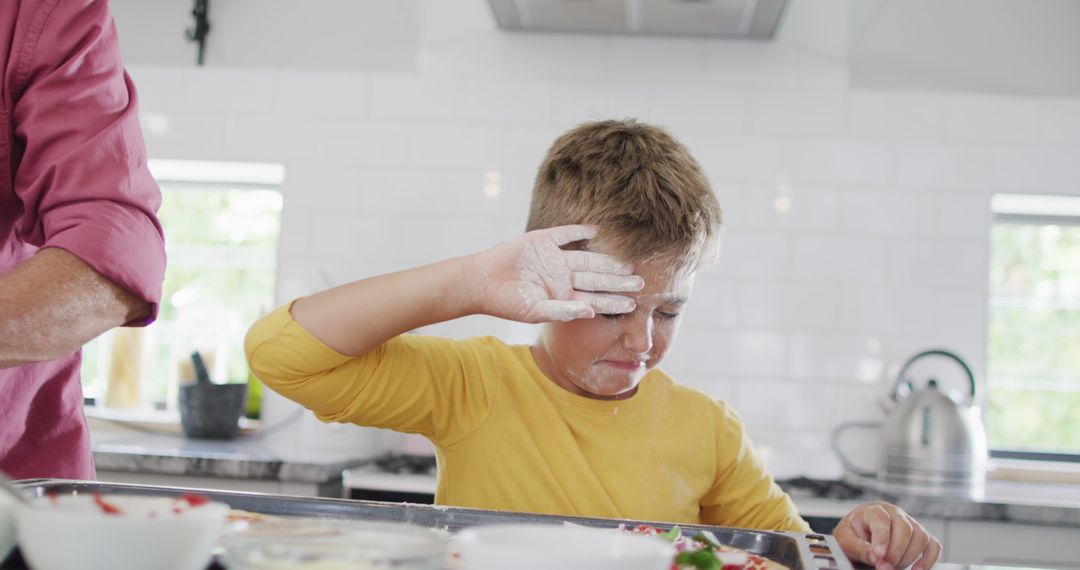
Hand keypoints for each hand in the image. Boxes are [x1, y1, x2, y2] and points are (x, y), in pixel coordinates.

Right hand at [466, 225, 643, 322]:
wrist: (481, 282)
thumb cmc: (507, 303)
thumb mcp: (536, 312)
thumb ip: (563, 311)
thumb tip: (589, 312)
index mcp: (563, 296)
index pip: (594, 299)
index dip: (613, 302)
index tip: (633, 305)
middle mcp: (563, 277)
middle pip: (596, 278)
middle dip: (617, 281)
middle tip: (640, 282)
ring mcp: (554, 258)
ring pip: (587, 259)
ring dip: (607, 261)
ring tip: (628, 264)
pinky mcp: (542, 241)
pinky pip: (566, 234)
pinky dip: (581, 231)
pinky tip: (598, 231)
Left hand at [834, 502, 940, 569]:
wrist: (860, 534)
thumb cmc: (853, 535)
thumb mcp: (846, 541)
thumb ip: (859, 548)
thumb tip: (877, 558)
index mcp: (873, 510)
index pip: (882, 520)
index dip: (882, 538)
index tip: (878, 556)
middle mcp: (895, 513)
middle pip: (905, 528)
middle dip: (896, 552)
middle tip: (884, 568)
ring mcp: (910, 523)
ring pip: (921, 536)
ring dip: (910, 557)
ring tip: (894, 568)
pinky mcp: (921, 536)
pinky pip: (933, 546)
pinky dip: (929, 559)